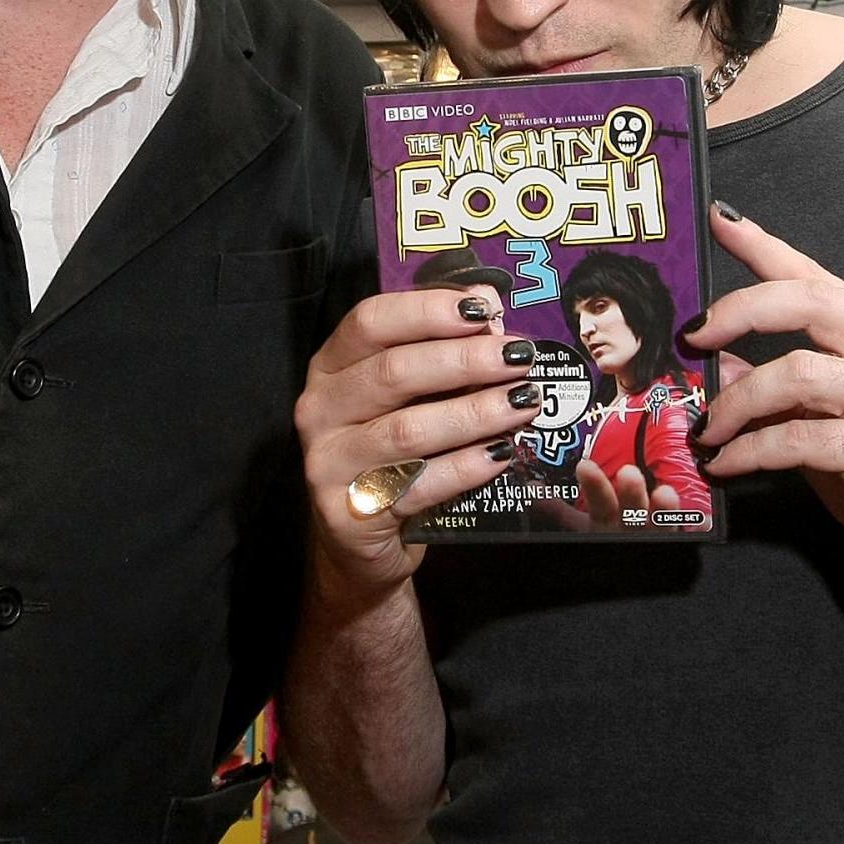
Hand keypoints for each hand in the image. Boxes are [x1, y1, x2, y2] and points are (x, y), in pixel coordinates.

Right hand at [296, 291, 542, 598]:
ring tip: (523, 403)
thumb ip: (440, 350)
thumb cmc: (390, 453)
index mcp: (330, 366)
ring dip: (474, 413)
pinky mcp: (348, 513)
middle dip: (464, 361)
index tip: (484, 309)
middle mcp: (320, 409)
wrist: (356, 539)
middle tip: (519, 358)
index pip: (370, 322)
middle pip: (393, 373)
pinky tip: (502, 455)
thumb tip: (488, 304)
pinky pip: (418, 484)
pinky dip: (465, 467)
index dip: (428, 310)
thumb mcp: (407, 397)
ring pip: (408, 430)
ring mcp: (327, 462)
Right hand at [536, 460, 691, 532]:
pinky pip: (686, 537)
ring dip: (662, 511)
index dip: (593, 487)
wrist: (624, 603)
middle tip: (630, 474)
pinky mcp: (674, 544)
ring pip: (658, 526)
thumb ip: (557, 512)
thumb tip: (532, 490)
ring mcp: (653, 539)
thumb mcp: (578, 532)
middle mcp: (629, 533)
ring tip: (666, 493)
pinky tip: (704, 519)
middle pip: (630, 514)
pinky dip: (693, 528)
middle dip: (630, 496)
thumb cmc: (605, 546)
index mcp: (605, 525)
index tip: (585, 466)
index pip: (597, 505)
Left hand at [687, 204, 843, 587]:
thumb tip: (715, 357)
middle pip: (811, 302)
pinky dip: (753, 450)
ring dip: (738, 400)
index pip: (815, 277)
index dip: (765, 246)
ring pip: (800, 372)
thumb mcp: (822, 417)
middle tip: (692, 337)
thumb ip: (778, 384)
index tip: (718, 221)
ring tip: (707, 430)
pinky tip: (726, 464)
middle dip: (741, 310)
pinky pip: (804, 438)